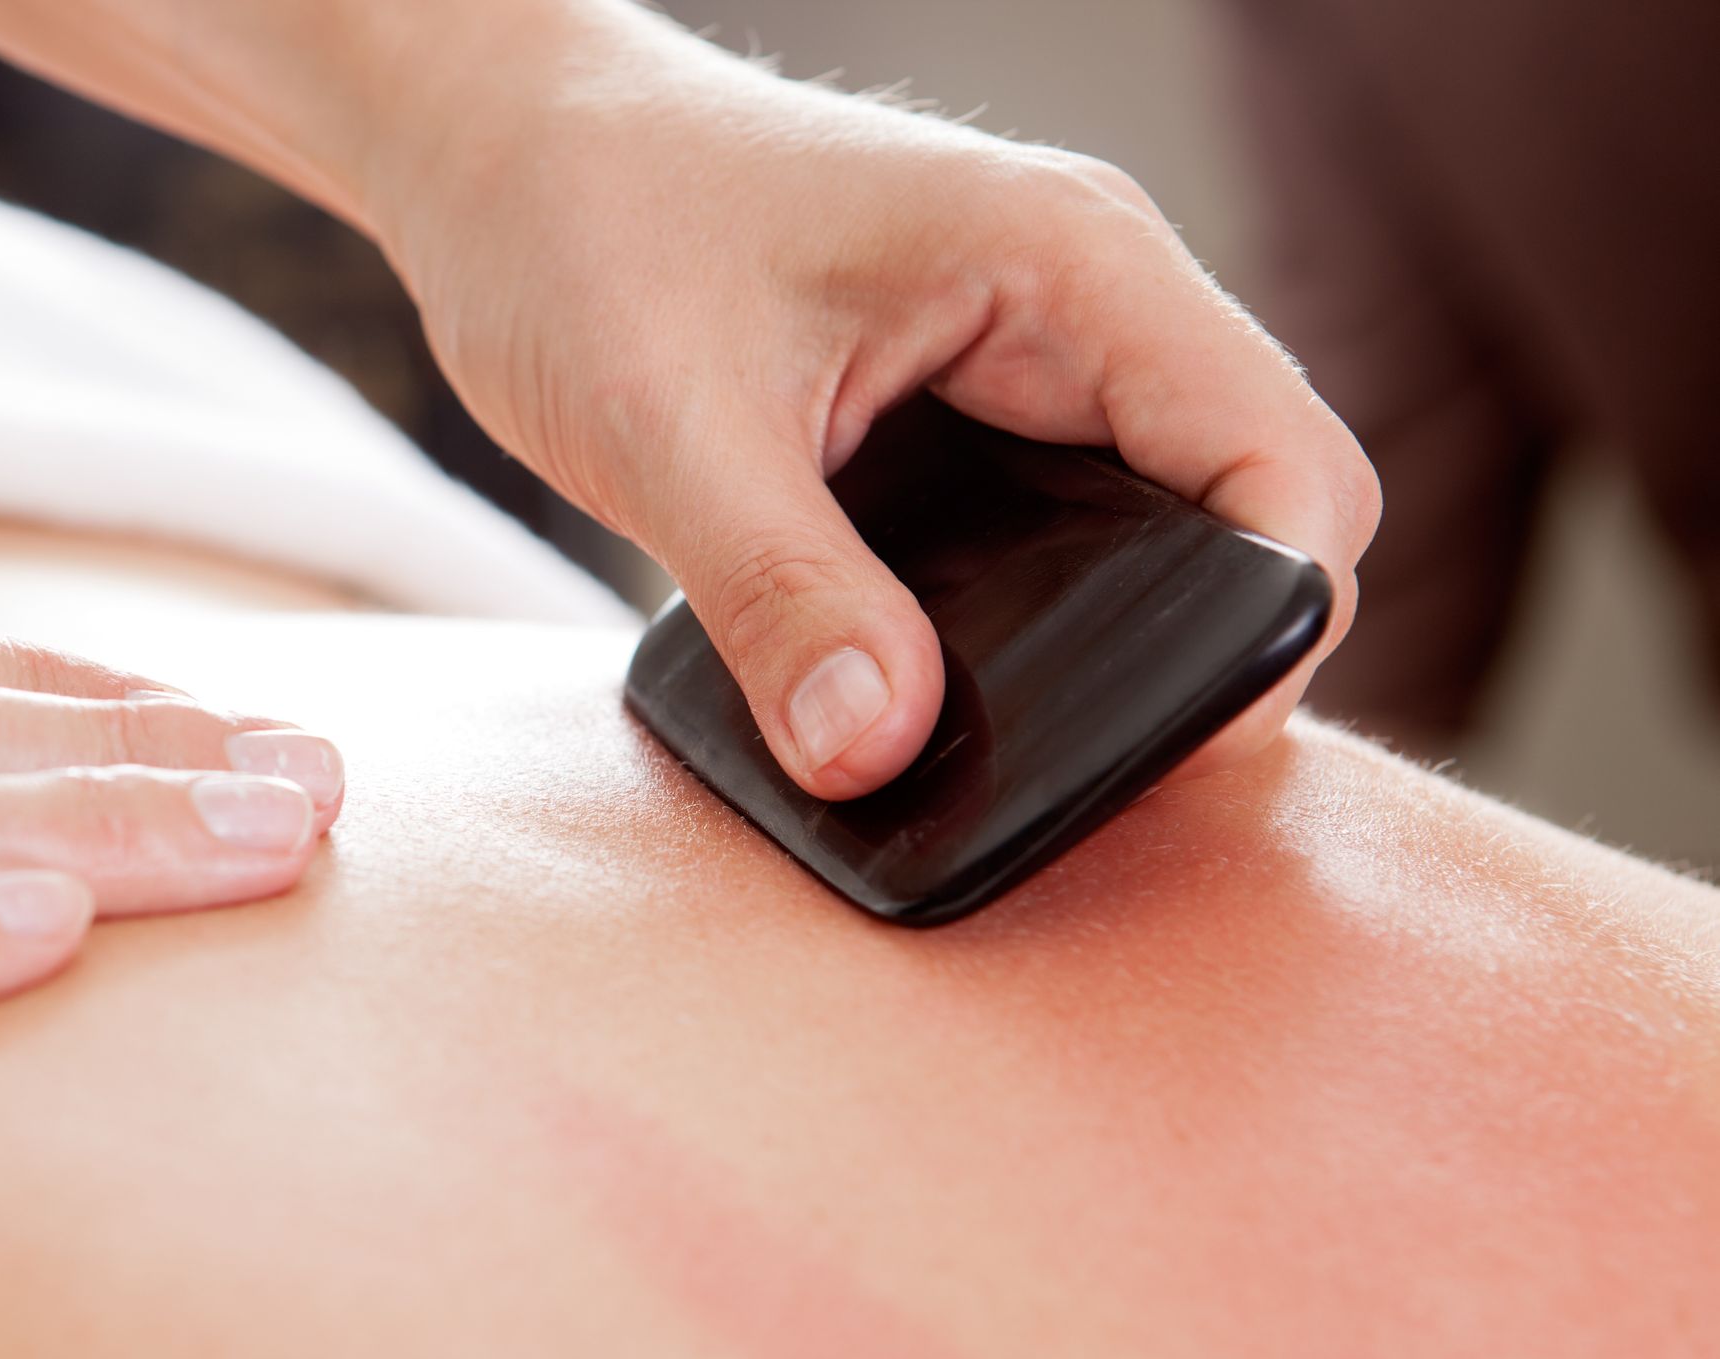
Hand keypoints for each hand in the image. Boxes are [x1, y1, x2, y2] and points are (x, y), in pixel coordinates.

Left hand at [367, 4, 1378, 796]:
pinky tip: (953, 688)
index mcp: (1069, 263)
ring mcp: (1036, 355)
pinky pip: (1073, 529)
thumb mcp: (668, 426)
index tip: (1173, 750)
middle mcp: (1085, 304)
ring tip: (1021, 749)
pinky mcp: (975, 405)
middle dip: (1202, 653)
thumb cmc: (585, 222)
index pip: (1281, 464)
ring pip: (1169, 529)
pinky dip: (1047, 618)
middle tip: (1085, 777)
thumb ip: (779, 594)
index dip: (1270, 625)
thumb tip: (879, 752)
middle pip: (1253, 511)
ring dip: (1125, 641)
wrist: (506, 151)